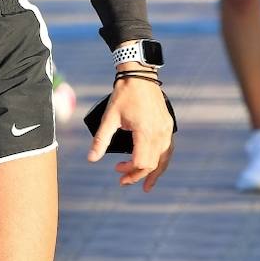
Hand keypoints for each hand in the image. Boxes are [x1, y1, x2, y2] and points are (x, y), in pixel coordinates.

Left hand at [88, 76, 174, 190]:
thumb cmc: (124, 95)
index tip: (117, 171)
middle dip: (138, 174)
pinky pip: (168, 148)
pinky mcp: (168, 125)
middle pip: (153, 164)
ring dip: (155, 172)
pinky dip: (162, 160)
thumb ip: (100, 140)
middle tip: (123, 180)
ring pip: (164, 158)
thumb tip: (91, 159)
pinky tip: (157, 165)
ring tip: (147, 185)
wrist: (140, 75)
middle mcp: (160, 133)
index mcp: (146, 132)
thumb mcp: (109, 117)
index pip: (142, 163)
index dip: (130, 172)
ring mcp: (166, 129)